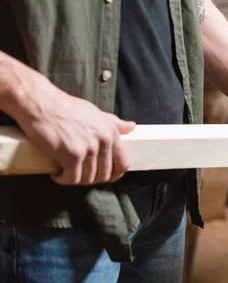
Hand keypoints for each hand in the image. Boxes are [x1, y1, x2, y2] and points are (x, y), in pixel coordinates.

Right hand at [1, 57, 134, 184]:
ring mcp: (89, 149)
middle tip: (79, 174)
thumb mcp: (96, 113)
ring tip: (66, 172)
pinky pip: (72, 178)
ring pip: (88, 178)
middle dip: (92, 178)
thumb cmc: (66, 107)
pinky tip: (57, 174)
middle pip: (105, 174)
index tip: (104, 177)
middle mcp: (103, 141)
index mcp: (111, 133)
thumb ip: (114, 123)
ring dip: (76, 179)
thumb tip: (131, 127)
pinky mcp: (72, 155)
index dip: (115, 175)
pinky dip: (63, 179)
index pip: (123, 163)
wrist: (41, 103)